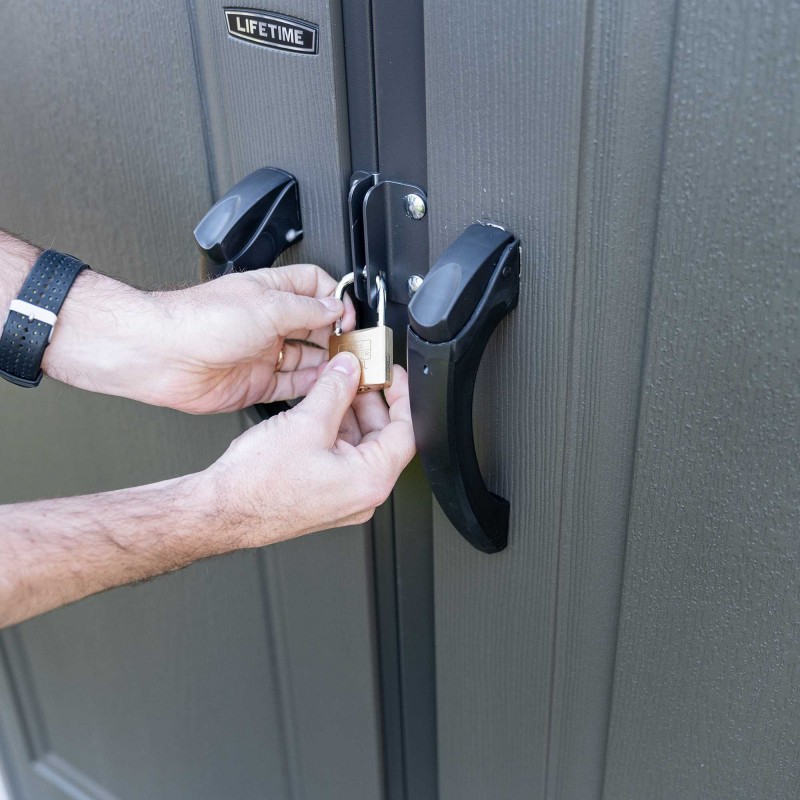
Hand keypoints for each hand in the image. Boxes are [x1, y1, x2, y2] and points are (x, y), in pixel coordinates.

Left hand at [149, 265, 355, 412]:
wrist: (160, 355)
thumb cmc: (197, 322)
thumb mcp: (266, 306)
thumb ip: (306, 309)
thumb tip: (334, 307)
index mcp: (270, 293)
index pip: (314, 287)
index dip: (335, 299)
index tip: (348, 316)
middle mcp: (268, 322)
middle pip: (315, 325)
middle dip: (336, 334)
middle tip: (353, 346)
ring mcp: (262, 353)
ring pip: (307, 358)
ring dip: (327, 363)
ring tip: (344, 368)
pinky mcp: (256, 382)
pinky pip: (292, 385)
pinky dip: (310, 386)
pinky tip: (323, 385)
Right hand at [205, 353, 415, 544]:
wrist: (221, 511)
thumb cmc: (258, 485)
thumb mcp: (306, 422)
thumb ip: (335, 388)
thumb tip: (350, 369)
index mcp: (370, 480)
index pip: (405, 431)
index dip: (401, 396)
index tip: (392, 375)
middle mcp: (362, 494)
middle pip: (383, 436)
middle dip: (369, 400)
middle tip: (356, 372)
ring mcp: (343, 497)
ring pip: (360, 444)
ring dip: (349, 412)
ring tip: (332, 385)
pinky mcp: (324, 494)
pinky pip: (341, 456)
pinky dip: (334, 429)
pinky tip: (318, 407)